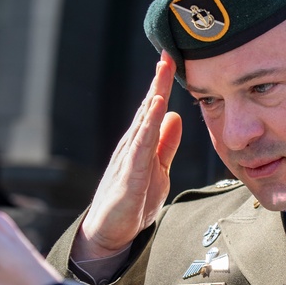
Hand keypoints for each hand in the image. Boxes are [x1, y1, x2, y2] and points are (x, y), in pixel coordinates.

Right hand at [73, 52, 182, 258]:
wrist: (110, 232)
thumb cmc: (132, 201)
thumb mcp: (158, 169)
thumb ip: (166, 145)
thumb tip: (174, 117)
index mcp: (141, 143)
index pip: (153, 107)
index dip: (164, 83)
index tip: (174, 58)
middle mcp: (132, 145)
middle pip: (147, 107)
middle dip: (158, 80)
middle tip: (168, 52)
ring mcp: (129, 159)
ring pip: (143, 122)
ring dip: (153, 96)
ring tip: (163, 73)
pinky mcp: (129, 176)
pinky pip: (140, 148)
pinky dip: (148, 127)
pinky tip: (155, 111)